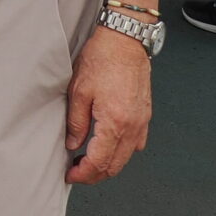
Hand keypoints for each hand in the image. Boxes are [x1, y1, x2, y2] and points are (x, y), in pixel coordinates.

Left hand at [64, 25, 151, 183]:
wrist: (125, 40)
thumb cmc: (102, 58)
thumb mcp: (79, 90)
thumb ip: (76, 122)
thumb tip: (73, 144)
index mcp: (115, 122)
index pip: (99, 162)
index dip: (83, 174)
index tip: (70, 175)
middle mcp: (133, 126)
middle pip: (115, 165)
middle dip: (94, 175)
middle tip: (76, 172)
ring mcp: (142, 122)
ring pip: (127, 157)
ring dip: (108, 164)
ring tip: (88, 161)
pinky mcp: (145, 115)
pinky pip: (136, 143)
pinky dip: (122, 152)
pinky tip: (108, 146)